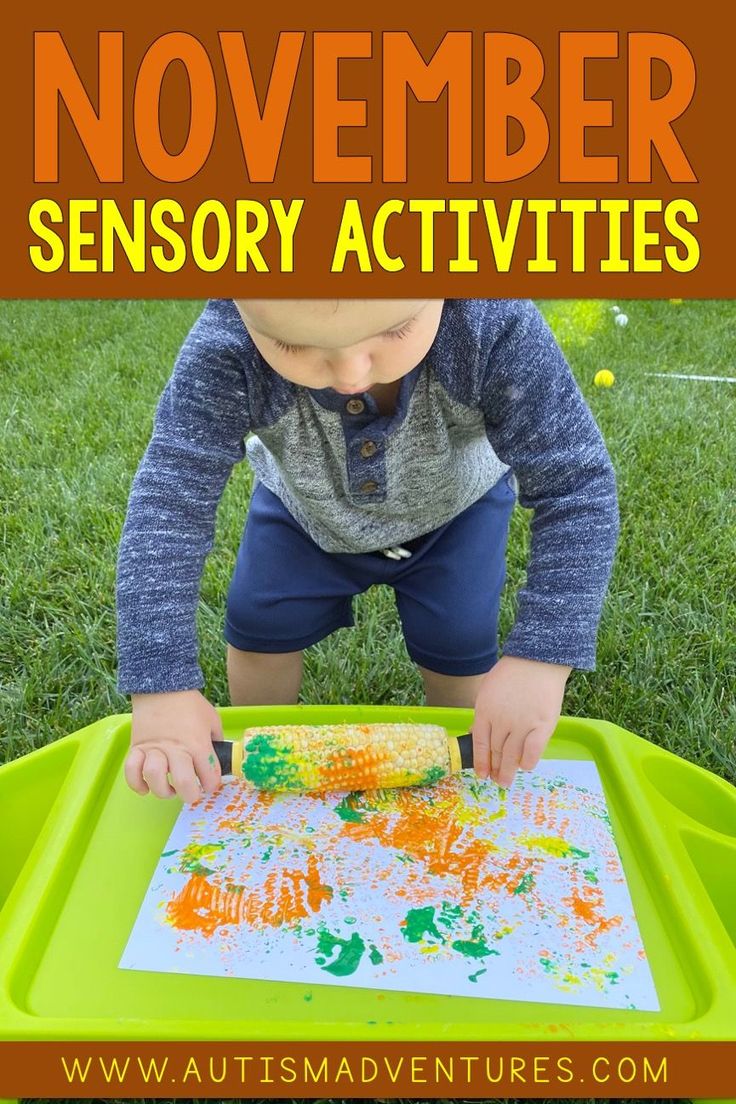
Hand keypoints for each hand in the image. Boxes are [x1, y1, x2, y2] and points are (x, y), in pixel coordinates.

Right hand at [125, 689, 222, 802]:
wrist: (162, 685)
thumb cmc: (190, 703)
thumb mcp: (212, 719)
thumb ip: (216, 740)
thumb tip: (218, 757)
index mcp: (197, 743)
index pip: (208, 775)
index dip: (212, 785)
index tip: (210, 784)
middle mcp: (176, 749)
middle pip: (183, 783)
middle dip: (190, 795)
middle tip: (191, 793)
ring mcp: (154, 749)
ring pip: (156, 779)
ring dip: (163, 791)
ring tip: (169, 789)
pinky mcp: (137, 747)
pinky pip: (131, 772)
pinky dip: (137, 784)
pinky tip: (145, 787)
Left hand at [471, 656, 571, 787]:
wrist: (538, 660)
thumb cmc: (512, 673)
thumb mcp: (488, 690)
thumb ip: (483, 713)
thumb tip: (475, 733)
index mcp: (485, 711)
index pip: (479, 743)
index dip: (480, 762)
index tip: (482, 774)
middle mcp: (501, 721)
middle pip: (496, 752)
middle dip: (495, 769)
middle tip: (497, 781)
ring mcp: (522, 724)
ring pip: (512, 755)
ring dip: (509, 771)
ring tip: (507, 781)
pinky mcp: (542, 726)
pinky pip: (532, 752)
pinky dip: (527, 762)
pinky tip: (525, 766)